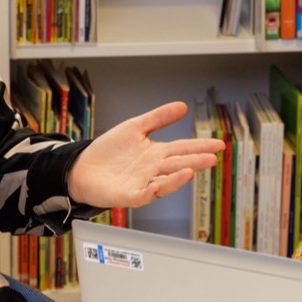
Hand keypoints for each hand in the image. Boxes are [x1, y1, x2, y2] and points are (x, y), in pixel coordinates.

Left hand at [66, 101, 224, 208]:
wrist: (83, 167)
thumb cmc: (109, 151)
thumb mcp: (135, 128)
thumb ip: (158, 118)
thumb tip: (182, 106)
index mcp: (156, 153)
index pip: (183, 148)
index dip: (200, 146)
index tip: (219, 145)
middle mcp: (152, 169)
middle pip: (177, 164)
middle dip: (195, 161)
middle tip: (212, 159)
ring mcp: (141, 183)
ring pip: (164, 182)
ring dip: (177, 178)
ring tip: (190, 170)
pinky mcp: (127, 195)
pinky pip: (141, 195)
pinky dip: (150, 191)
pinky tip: (157, 185)